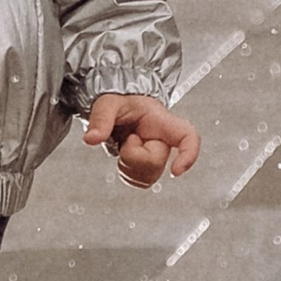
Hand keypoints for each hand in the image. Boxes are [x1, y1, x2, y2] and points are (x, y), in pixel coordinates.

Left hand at [81, 94, 200, 188]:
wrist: (118, 105)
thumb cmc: (120, 99)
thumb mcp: (108, 102)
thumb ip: (101, 119)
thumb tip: (92, 138)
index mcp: (162, 121)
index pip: (188, 137)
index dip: (188, 156)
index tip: (176, 171)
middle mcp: (164, 140)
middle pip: (156, 163)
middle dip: (133, 155)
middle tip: (126, 137)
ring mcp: (157, 154)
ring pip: (148, 177)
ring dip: (129, 165)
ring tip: (126, 143)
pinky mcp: (147, 165)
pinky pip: (140, 181)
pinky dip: (127, 173)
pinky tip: (124, 155)